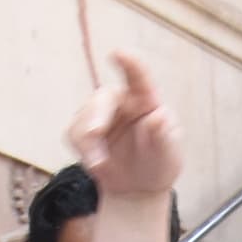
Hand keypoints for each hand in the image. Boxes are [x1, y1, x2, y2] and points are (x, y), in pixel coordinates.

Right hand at [68, 47, 183, 201]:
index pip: (138, 76)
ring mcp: (100, 114)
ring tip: (100, 165)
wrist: (139, 187)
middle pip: (102, 98)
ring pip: (83, 118)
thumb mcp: (168, 154)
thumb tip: (159, 116)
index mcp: (146, 99)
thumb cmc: (159, 164)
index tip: (117, 53)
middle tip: (95, 132)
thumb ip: (164, 136)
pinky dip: (81, 150)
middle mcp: (121, 101)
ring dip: (88, 142)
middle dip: (96, 115)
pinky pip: (73, 134)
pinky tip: (95, 164)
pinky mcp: (83, 130)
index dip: (129, 63)